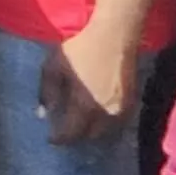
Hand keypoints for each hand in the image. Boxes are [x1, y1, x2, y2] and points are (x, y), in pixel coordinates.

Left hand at [41, 20, 138, 142]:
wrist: (115, 35)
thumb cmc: (80, 48)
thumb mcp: (54, 67)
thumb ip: (47, 92)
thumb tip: (42, 114)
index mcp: (86, 106)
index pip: (73, 133)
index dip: (60, 139)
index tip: (50, 139)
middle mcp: (107, 112)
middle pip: (91, 135)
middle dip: (77, 137)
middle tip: (64, 132)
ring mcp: (123, 108)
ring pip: (107, 131)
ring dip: (93, 132)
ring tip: (79, 127)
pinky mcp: (133, 100)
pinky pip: (118, 122)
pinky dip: (106, 124)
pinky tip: (96, 117)